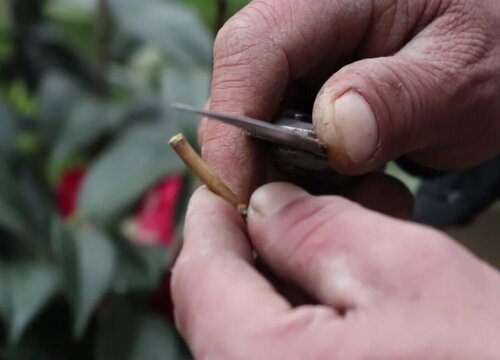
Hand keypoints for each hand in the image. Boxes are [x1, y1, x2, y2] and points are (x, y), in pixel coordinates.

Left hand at [172, 183, 499, 358]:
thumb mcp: (406, 275)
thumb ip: (320, 231)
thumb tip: (266, 206)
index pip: (199, 272)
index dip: (213, 214)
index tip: (230, 183)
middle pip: (216, 303)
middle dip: (250, 243)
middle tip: (285, 206)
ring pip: (246, 328)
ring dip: (278, 278)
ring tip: (327, 244)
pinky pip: (276, 354)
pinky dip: (296, 316)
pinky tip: (339, 294)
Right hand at [201, 0, 499, 198]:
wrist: (495, 44)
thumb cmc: (490, 44)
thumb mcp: (460, 74)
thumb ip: (398, 99)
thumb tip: (333, 136)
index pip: (249, 54)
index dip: (232, 130)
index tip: (244, 200)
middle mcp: (299, 22)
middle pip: (241, 95)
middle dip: (263, 164)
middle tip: (311, 214)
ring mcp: (300, 58)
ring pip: (257, 125)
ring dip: (292, 174)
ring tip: (360, 194)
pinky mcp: (305, 88)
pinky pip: (281, 137)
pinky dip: (308, 172)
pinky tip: (356, 183)